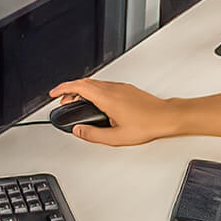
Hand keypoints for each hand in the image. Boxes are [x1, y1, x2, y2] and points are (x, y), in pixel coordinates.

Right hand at [46, 79, 179, 145]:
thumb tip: (79, 130)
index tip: (54, 93)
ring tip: (76, 102)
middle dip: (69, 90)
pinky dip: (92, 90)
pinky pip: (103, 85)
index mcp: (107, 98)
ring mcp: (120, 87)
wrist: (166, 117)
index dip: (63, 89)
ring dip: (81, 90)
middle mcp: (112, 88)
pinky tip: (94, 101)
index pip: (78, 87)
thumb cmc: (147, 124)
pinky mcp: (126, 89)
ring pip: (94, 83)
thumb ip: (93, 134)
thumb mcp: (116, 137)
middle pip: (84, 83)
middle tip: (63, 101)